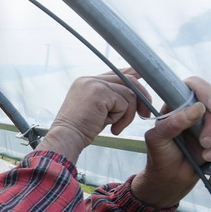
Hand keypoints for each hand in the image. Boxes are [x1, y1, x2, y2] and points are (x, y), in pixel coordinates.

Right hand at [37, 70, 153, 163]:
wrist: (66, 138)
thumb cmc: (80, 129)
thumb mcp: (97, 109)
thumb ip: (111, 98)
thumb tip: (132, 93)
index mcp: (87, 81)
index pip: (116, 73)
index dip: (132, 76)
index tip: (144, 83)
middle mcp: (89, 79)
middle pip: (126, 80)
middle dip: (140, 97)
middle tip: (144, 114)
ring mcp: (94, 84)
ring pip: (128, 94)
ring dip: (127, 114)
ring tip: (115, 127)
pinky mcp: (100, 93)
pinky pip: (124, 103)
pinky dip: (121, 117)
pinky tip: (109, 126)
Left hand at [131, 76, 210, 207]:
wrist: (171, 179)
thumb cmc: (161, 156)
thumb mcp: (157, 139)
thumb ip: (173, 123)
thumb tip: (198, 108)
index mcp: (180, 105)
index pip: (195, 85)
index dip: (205, 91)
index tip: (208, 107)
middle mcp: (200, 110)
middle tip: (204, 143)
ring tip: (208, 155)